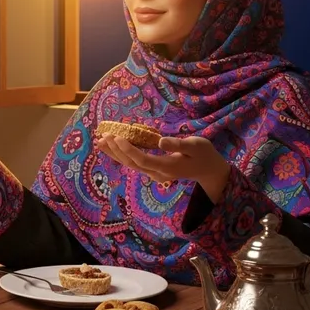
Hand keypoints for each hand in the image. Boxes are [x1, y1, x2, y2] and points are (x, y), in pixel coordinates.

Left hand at [95, 134, 230, 203]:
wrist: (208, 171)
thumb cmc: (203, 154)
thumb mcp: (196, 145)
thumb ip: (178, 144)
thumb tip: (159, 141)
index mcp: (167, 166)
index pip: (142, 159)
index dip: (127, 149)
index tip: (116, 137)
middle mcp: (158, 173)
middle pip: (131, 163)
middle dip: (115, 150)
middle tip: (102, 136)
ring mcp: (154, 174)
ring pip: (130, 164)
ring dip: (115, 153)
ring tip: (100, 141)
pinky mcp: (153, 171)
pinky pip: (134, 163)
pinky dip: (122, 154)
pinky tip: (112, 147)